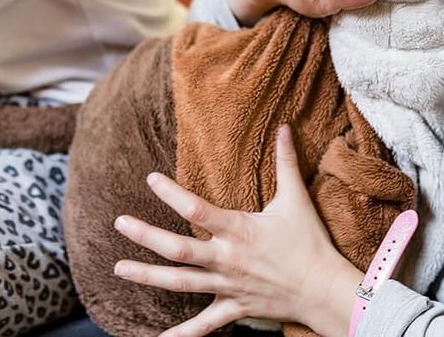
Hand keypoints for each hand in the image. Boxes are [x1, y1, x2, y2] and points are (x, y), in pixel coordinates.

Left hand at [113, 125, 362, 336]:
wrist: (325, 289)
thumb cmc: (310, 242)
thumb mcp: (296, 199)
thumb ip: (286, 162)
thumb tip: (286, 126)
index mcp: (239, 230)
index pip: (197, 209)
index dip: (170, 193)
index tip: (150, 179)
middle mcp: (227, 259)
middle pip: (178, 249)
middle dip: (146, 236)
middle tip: (119, 223)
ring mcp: (228, 286)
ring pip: (181, 283)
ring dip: (148, 276)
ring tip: (119, 268)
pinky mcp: (234, 307)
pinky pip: (204, 325)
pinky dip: (182, 334)